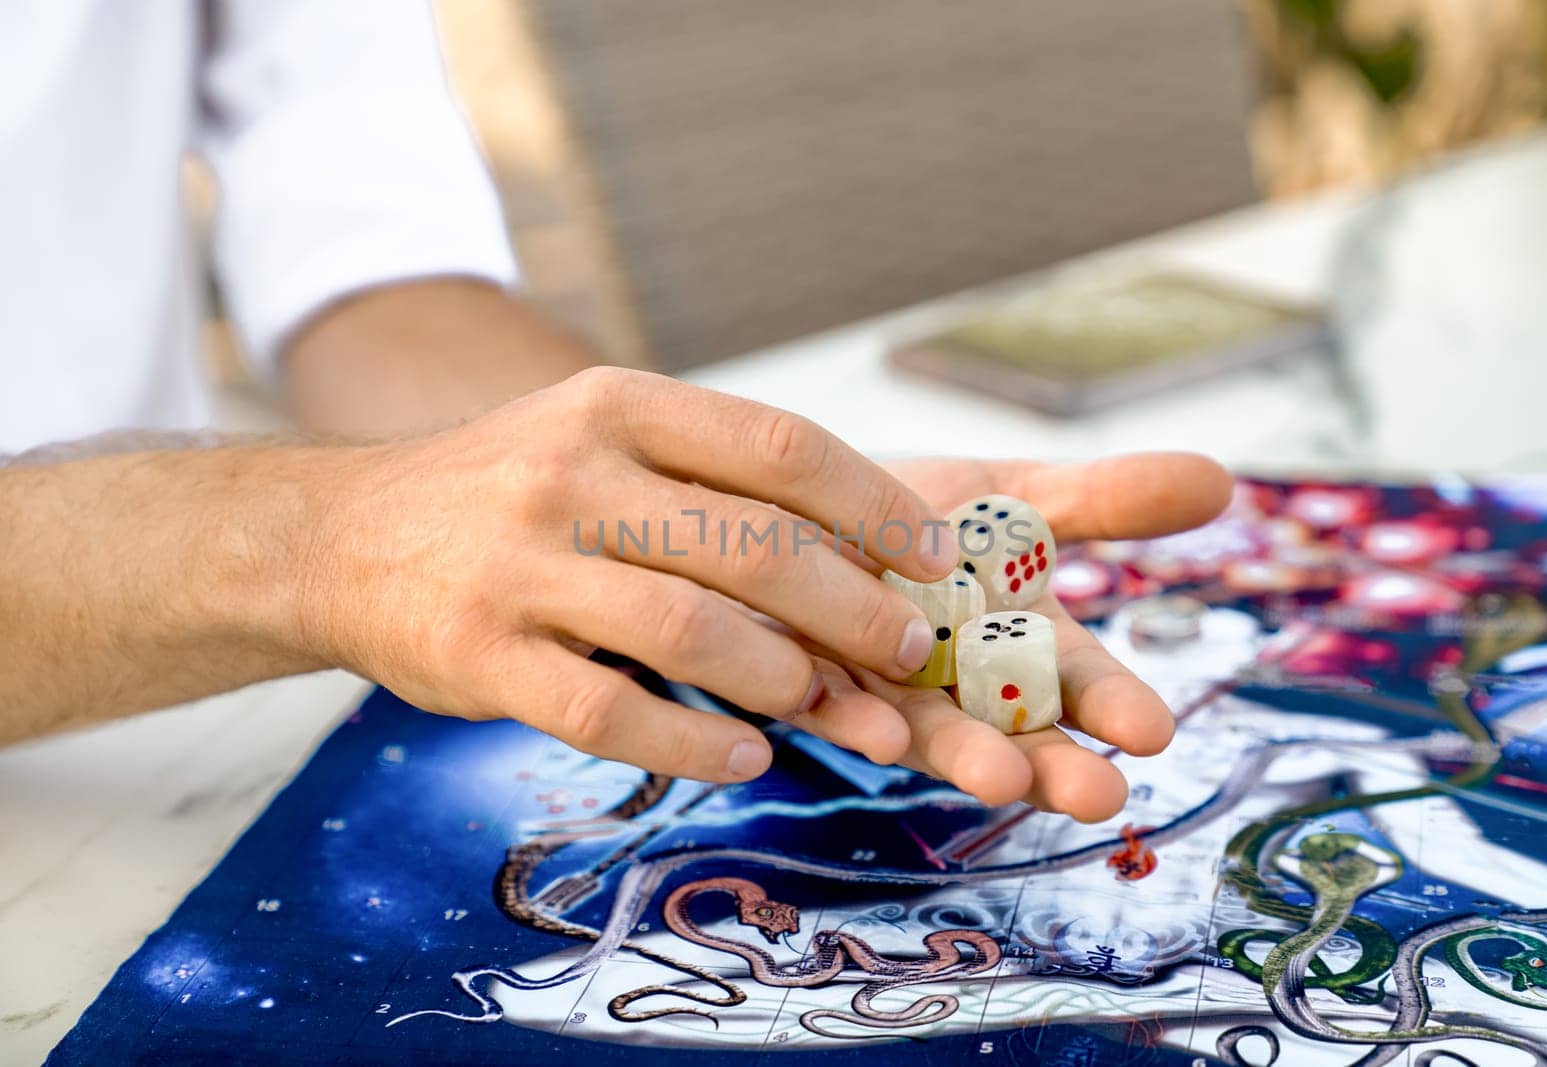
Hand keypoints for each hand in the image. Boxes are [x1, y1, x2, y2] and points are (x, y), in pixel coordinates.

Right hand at [300, 368, 961, 782]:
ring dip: (782, 678)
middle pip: (749, 546)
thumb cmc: (508, 490)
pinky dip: (692, 742)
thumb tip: (861, 548)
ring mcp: (517, 566)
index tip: (932, 556)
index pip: (777, 447)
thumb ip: (706, 479)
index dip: (873, 507)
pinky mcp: (479, 655)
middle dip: (852, 607)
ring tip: (827, 704)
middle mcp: (568, 472)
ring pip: (686, 630)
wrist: (338, 536)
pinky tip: (743, 756)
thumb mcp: (599, 439)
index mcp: (616, 404)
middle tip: (909, 649)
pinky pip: (608, 712)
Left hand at [791, 454, 1232, 819]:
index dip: (1115, 704)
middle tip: (1100, 797)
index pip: (1078, 679)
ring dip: (965, 756)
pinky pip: (831, 709)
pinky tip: (881, 736)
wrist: (797, 502)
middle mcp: (959, 680)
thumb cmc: (918, 510)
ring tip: (1000, 778)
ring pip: (930, 732)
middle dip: (1054, 763)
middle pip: (1015, 729)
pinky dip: (857, 723)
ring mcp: (884, 689)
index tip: (1155, 732)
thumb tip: (1223, 479)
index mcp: (1020, 641)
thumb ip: (1106, 498)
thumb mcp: (1014, 492)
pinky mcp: (805, 683)